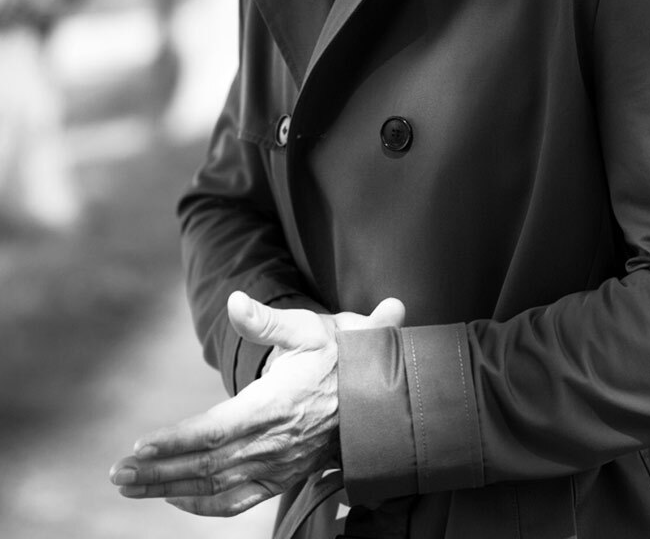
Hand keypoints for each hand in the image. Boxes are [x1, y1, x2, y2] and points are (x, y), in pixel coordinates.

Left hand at [109, 292, 404, 516]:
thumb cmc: (339, 355)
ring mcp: (276, 466)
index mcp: (275, 406)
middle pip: (206, 465)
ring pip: (214, 486)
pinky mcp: (279, 478)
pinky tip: (174, 498)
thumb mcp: (308, 328)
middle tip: (117, 472)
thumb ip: (267, 320)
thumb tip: (236, 301)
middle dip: (158, 470)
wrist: (375, 396)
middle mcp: (272, 443)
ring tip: (129, 485)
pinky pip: (235, 502)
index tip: (140, 446)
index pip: (216, 431)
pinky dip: (201, 505)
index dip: (176, 441)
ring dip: (168, 488)